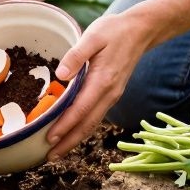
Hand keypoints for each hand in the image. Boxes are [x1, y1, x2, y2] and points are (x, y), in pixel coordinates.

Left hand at [45, 10, 158, 160]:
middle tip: (49, 157)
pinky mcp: (112, 94)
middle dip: (68, 143)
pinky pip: (96, 116)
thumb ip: (76, 55)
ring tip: (57, 152)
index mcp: (103, 81)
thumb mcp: (93, 36)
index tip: (49, 138)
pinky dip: (82, 128)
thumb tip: (61, 75)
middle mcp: (109, 94)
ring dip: (75, 139)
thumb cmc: (114, 31)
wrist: (140, 31)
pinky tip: (72, 132)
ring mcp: (112, 96)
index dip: (65, 126)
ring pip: (92, 124)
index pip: (80, 109)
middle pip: (87, 125)